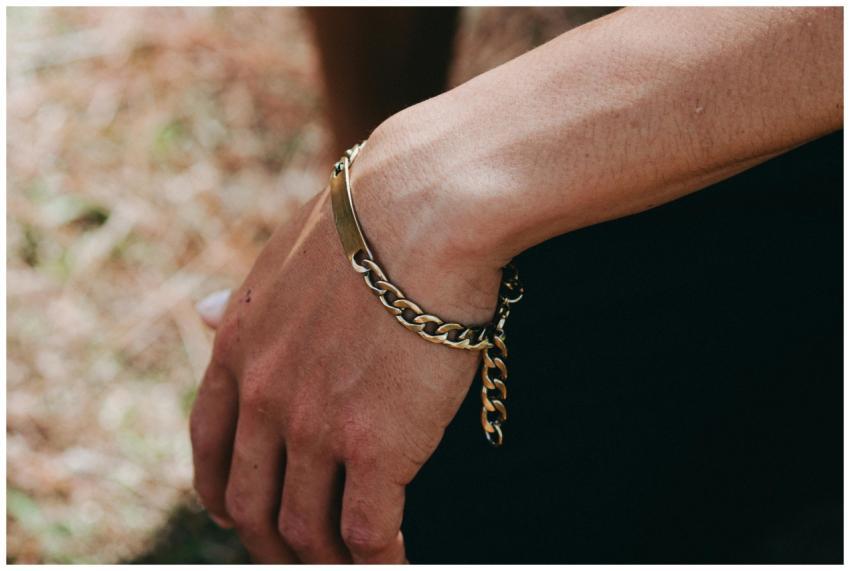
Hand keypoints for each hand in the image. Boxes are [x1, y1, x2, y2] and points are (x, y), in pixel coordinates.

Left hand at [189, 121, 501, 562]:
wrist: (422, 208)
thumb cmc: (370, 220)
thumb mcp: (285, 255)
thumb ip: (245, 299)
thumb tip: (199, 311)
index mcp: (239, 350)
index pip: (210, 447)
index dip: (220, 494)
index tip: (235, 514)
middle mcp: (266, 397)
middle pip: (252, 503)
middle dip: (268, 542)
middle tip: (296, 555)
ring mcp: (315, 427)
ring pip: (305, 530)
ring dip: (324, 561)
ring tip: (345, 567)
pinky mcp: (376, 446)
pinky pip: (367, 534)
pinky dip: (377, 562)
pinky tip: (394, 563)